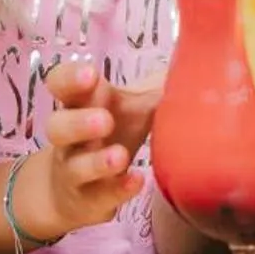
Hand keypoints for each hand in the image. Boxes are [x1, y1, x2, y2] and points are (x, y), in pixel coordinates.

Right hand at [26, 61, 155, 237]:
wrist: (69, 190)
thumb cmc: (110, 134)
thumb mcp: (131, 106)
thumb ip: (157, 84)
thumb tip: (196, 53)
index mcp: (80, 105)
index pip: (60, 84)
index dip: (69, 78)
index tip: (90, 74)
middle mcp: (70, 139)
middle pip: (58, 126)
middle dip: (79, 122)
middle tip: (106, 119)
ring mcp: (75, 171)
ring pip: (75, 167)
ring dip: (97, 162)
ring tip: (120, 156)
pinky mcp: (88, 200)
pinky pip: (98, 196)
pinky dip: (118, 190)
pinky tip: (137, 181)